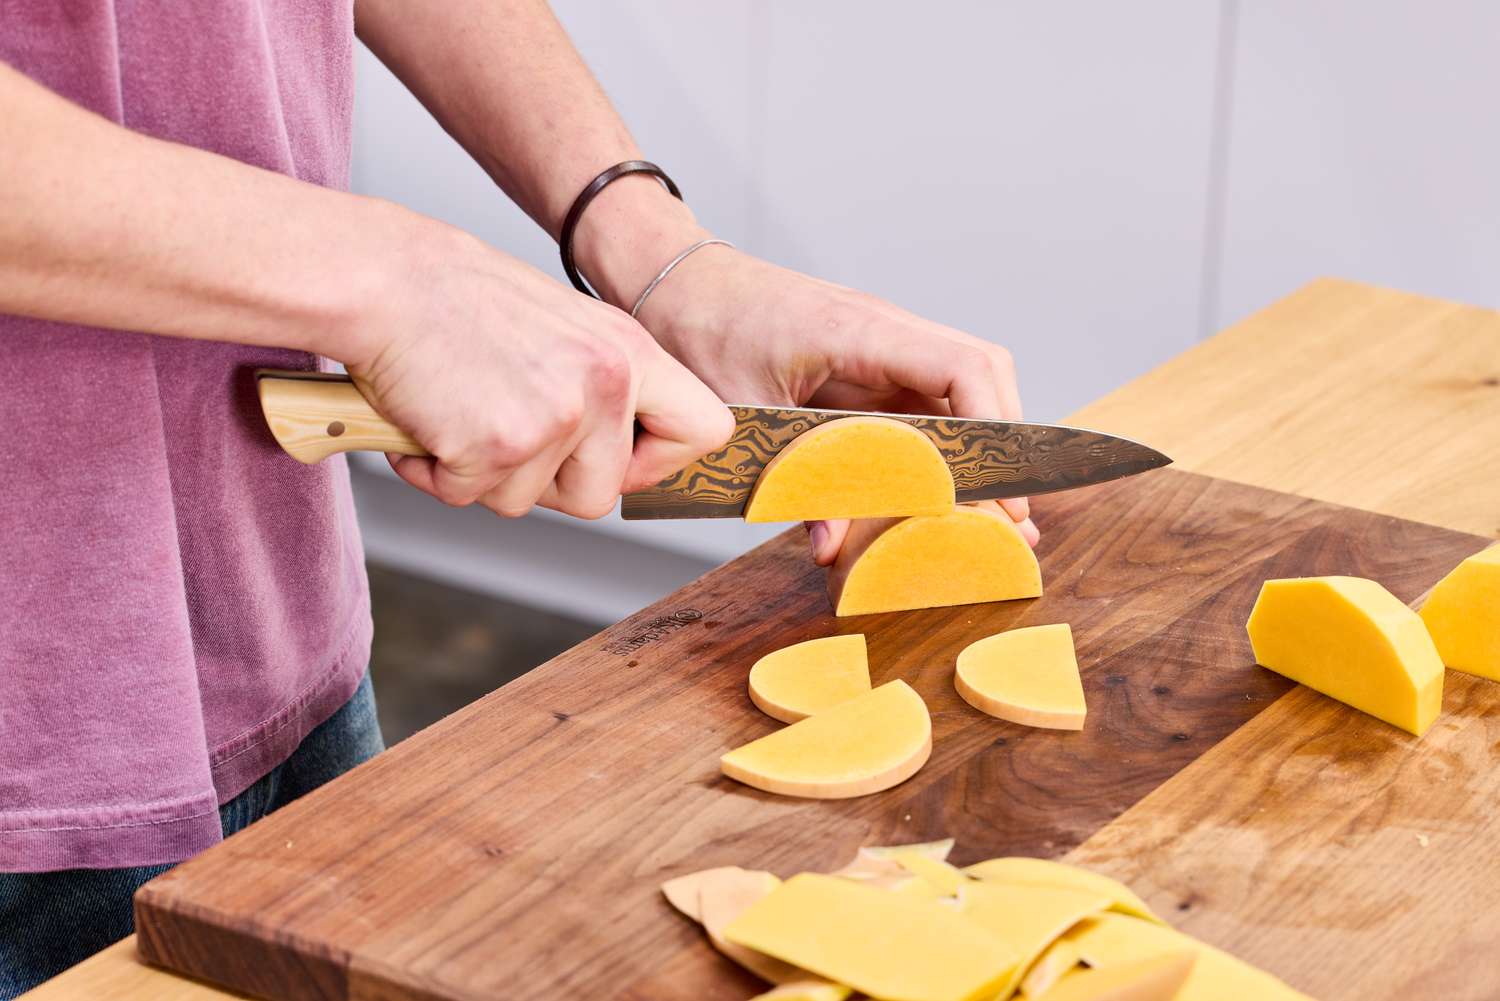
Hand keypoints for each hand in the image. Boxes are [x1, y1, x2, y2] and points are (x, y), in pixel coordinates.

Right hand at [340, 215, 732, 518]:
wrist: (386, 279)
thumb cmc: (461, 302)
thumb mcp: (565, 329)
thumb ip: (603, 386)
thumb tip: (620, 456)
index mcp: (630, 351)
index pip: (705, 430)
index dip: (658, 462)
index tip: (618, 461)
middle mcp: (606, 382)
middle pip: (602, 496)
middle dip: (545, 484)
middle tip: (502, 432)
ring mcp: (557, 415)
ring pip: (528, 504)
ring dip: (483, 475)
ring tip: (460, 410)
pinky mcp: (500, 444)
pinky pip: (468, 496)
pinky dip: (436, 472)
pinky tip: (427, 417)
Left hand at [634, 248, 1037, 560]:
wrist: (672, 281)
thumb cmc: (702, 328)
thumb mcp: (744, 416)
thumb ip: (795, 479)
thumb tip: (833, 544)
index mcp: (861, 331)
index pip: (964, 367)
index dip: (996, 427)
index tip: (1003, 488)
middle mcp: (884, 331)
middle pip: (979, 378)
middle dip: (1000, 449)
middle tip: (1011, 522)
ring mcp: (878, 345)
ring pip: (955, 393)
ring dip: (973, 450)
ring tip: (990, 517)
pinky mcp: (863, 363)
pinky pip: (917, 401)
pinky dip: (936, 444)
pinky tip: (939, 489)